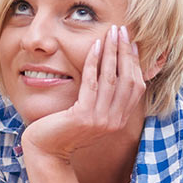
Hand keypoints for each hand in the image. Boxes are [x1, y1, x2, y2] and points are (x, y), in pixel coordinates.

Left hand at [21, 24, 145, 162]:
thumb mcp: (90, 115)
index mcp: (119, 120)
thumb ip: (103, 100)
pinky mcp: (84, 117)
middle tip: (122, 31)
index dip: (135, 63)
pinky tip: (93, 47)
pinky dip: (93, 63)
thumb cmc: (64, 130)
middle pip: (127, 80)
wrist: (46, 151)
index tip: (132, 43)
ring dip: (112, 52)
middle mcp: (114, 121)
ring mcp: (100, 120)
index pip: (136, 87)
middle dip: (125, 52)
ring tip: (110, 33)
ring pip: (111, 79)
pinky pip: (91, 84)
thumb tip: (111, 73)